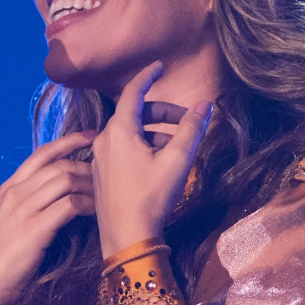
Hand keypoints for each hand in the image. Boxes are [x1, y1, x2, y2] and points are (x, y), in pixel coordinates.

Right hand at [0, 131, 96, 304]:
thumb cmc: (0, 258)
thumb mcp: (9, 221)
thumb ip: (28, 204)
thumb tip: (57, 195)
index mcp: (9, 188)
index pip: (42, 154)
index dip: (68, 142)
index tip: (91, 135)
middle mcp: (15, 193)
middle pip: (60, 165)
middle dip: (87, 166)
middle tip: (107, 174)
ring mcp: (24, 210)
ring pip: (66, 180)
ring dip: (90, 185)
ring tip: (105, 194)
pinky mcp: (35, 229)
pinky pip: (69, 205)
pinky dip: (86, 205)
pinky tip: (96, 212)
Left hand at [92, 61, 213, 256]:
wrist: (126, 238)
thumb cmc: (151, 196)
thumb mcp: (177, 160)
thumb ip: (191, 129)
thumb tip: (205, 105)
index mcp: (119, 131)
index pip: (133, 92)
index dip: (148, 76)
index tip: (159, 67)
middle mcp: (104, 140)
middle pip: (133, 114)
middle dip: (162, 113)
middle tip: (187, 119)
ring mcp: (100, 159)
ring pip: (129, 134)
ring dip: (154, 133)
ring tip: (179, 145)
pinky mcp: (101, 175)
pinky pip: (122, 150)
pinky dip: (142, 147)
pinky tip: (159, 162)